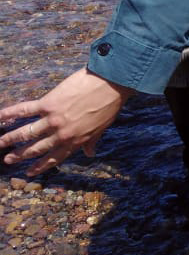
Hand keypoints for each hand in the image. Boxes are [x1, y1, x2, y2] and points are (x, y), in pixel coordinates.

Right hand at [0, 68, 131, 175]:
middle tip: (9, 160)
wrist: (112, 83)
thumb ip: (92, 141)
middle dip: (21, 155)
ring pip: (26, 133)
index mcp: (76, 141)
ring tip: (0, 144)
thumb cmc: (110, 104)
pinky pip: (25, 110)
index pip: (54, 158)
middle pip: (36, 148)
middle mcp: (62, 134)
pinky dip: (10, 114)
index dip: (40, 166)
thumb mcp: (102, 127)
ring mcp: (53, 120)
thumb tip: (90, 154)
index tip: (29, 172)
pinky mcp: (48, 104)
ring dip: (10, 139)